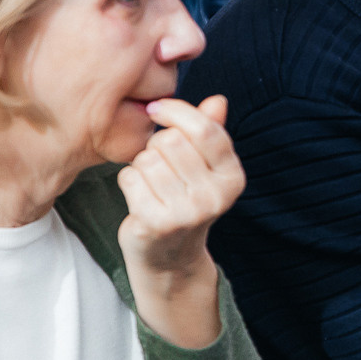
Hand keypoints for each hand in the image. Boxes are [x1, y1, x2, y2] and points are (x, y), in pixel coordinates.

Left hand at [116, 94, 243, 348]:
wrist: (170, 259)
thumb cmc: (184, 201)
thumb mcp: (204, 168)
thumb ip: (210, 132)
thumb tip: (218, 100)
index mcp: (232, 177)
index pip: (204, 129)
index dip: (175, 111)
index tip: (156, 109)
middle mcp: (215, 196)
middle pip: (170, 141)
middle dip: (156, 145)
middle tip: (159, 164)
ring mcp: (187, 213)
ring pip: (147, 159)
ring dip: (141, 166)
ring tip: (151, 184)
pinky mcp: (158, 223)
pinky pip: (130, 177)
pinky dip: (128, 181)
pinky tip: (138, 196)